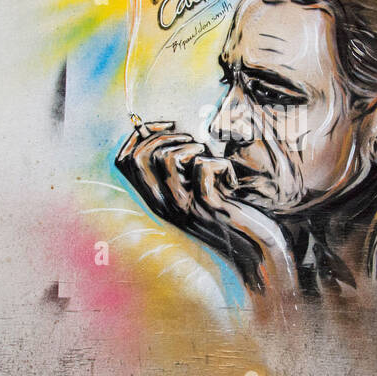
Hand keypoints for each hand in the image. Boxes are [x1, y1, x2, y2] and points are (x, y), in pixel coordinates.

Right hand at [115, 121, 296, 294]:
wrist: (253, 248)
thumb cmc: (227, 212)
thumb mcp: (194, 190)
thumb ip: (177, 170)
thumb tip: (164, 130)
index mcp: (156, 200)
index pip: (124, 161)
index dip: (139, 135)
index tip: (166, 128)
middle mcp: (164, 206)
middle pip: (139, 157)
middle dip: (164, 136)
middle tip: (192, 143)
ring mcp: (185, 208)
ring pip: (167, 158)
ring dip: (190, 147)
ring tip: (208, 156)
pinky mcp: (209, 207)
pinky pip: (203, 167)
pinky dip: (219, 162)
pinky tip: (229, 175)